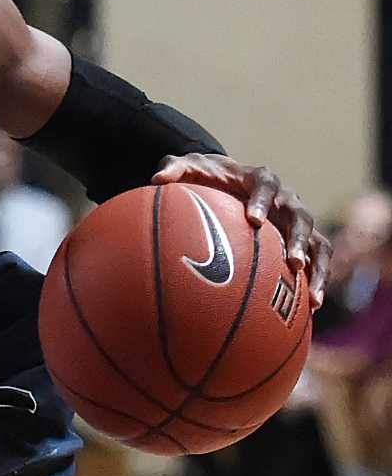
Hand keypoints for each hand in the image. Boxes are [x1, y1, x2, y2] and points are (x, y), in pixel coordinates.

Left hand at [155, 153, 330, 304]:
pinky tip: (312, 308)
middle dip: (299, 239)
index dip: (263, 201)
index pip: (267, 185)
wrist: (228, 180)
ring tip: (311, 296)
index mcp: (261, 180)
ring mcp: (297, 221)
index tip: (255, 220)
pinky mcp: (304, 240)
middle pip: (301, 216)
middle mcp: (286, 199)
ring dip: (317, 267)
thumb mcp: (190, 167)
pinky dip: (318, 281)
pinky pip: (318, 262)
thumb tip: (157, 179)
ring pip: (318, 242)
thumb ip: (174, 168)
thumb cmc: (208, 176)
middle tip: (293, 261)